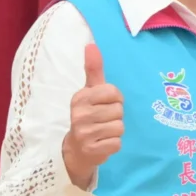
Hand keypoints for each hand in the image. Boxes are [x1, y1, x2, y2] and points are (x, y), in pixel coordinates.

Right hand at [62, 44, 123, 188]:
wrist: (76, 149)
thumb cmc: (88, 115)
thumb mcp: (90, 91)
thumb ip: (93, 69)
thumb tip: (91, 44)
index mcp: (80, 98)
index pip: (113, 92)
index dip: (115, 99)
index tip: (104, 104)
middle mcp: (79, 114)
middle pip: (118, 110)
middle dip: (115, 116)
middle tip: (103, 120)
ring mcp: (84, 133)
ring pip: (119, 126)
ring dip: (115, 130)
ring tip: (103, 132)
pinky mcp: (92, 150)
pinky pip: (117, 143)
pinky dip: (113, 144)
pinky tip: (102, 143)